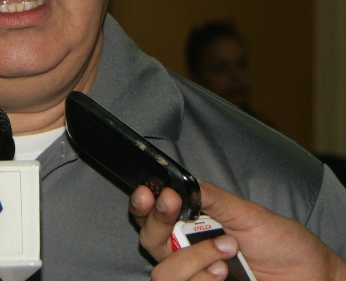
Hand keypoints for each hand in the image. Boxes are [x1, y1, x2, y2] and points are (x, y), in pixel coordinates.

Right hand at [130, 181, 345, 280]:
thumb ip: (211, 196)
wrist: (309, 276)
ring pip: (163, 272)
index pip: (151, 214)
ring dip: (193, 258)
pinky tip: (223, 273)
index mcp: (190, 224)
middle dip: (159, 220)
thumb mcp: (245, 212)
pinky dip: (202, 277)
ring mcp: (194, 276)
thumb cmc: (281, 243)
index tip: (150, 192)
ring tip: (225, 249)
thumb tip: (181, 181)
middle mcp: (185, 251)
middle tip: (174, 205)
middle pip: (147, 239)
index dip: (142, 204)